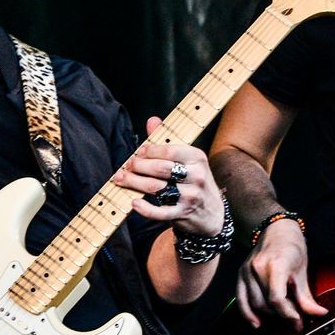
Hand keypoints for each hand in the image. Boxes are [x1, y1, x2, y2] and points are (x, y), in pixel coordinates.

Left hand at [115, 118, 223, 232]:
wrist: (212, 214)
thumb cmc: (195, 181)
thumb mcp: (188, 160)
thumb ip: (168, 141)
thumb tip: (152, 121)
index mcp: (197, 158)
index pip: (169, 150)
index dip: (149, 151)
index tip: (138, 153)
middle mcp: (196, 176)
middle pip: (160, 168)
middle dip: (139, 166)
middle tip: (127, 166)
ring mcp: (189, 196)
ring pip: (157, 188)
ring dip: (135, 182)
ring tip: (121, 179)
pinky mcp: (182, 214)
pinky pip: (160, 212)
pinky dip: (145, 208)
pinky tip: (134, 202)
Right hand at [234, 218, 327, 329]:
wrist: (276, 230)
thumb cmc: (291, 246)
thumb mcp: (303, 270)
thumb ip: (306, 296)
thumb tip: (318, 313)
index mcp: (276, 265)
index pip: (277, 298)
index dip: (288, 314)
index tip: (298, 321)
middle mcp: (258, 268)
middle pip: (266, 303)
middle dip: (281, 315)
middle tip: (295, 320)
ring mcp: (247, 271)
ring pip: (255, 303)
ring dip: (269, 315)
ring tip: (282, 316)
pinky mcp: (241, 274)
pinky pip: (240, 299)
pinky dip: (247, 313)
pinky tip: (256, 322)